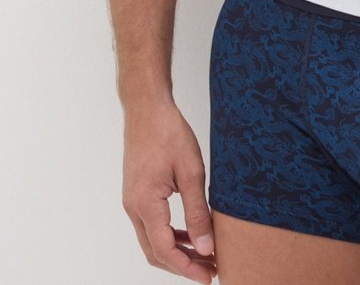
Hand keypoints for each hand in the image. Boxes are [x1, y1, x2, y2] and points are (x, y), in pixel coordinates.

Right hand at [122, 98, 216, 281]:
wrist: (147, 108)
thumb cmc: (169, 133)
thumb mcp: (191, 172)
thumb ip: (197, 212)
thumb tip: (205, 247)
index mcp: (145, 203)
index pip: (165, 251)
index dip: (187, 268)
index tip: (209, 276)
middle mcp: (133, 207)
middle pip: (155, 252)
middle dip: (182, 265)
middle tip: (211, 269)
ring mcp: (132, 201)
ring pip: (152, 240)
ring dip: (176, 251)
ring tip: (204, 255)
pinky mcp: (136, 193)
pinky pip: (150, 225)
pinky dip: (169, 235)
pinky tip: (189, 234)